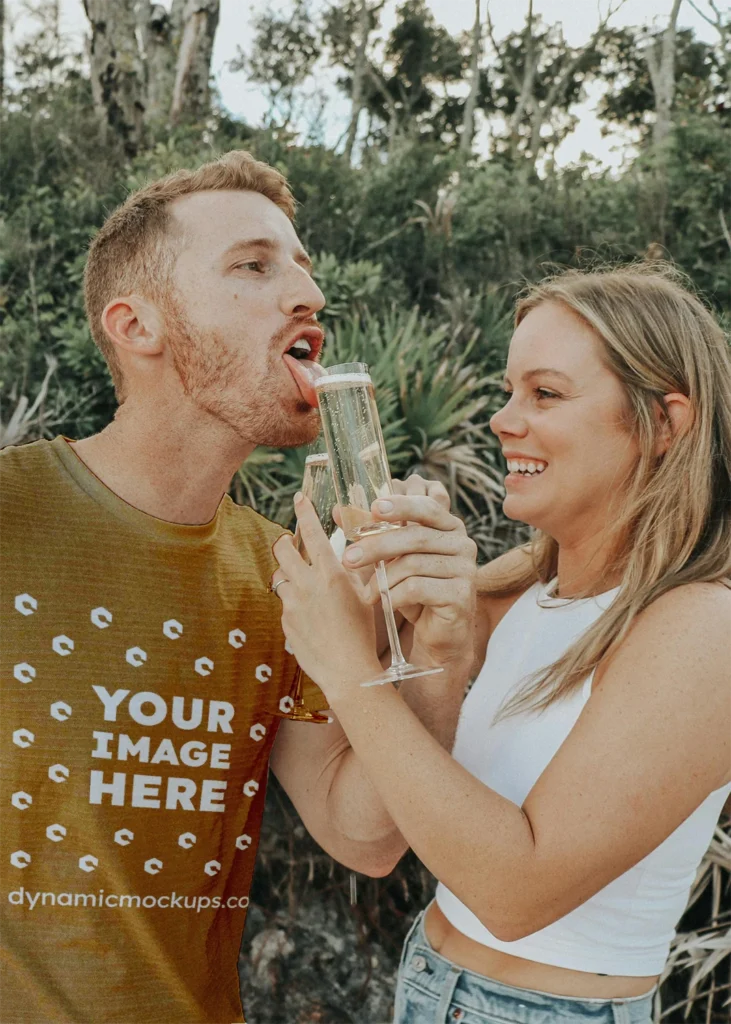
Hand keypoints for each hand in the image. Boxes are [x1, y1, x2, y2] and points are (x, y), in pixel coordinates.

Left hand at [272, 495, 382, 699]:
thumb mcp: (366, 595)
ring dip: (288, 574)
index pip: (312, 533)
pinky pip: (284, 603)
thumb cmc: (363, 633)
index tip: (299, 498)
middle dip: (285, 542)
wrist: (348, 671)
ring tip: (304, 584)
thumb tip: (352, 552)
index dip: (304, 512)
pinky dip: (293, 602)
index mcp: (332, 574)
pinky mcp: (285, 622)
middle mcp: (308, 585)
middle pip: (283, 549)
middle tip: (291, 543)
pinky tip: (310, 616)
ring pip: (280, 576)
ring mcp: (292, 604)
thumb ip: (355, 571)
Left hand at [342, 475, 477, 668]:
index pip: (426, 507)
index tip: (374, 508)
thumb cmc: (415, 591)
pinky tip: (385, 603)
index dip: (400, 505)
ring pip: (413, 564)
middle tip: (349, 558)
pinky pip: (418, 588)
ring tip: (367, 593)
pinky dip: (394, 596)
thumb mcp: (393, 559)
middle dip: (377, 546)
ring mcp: (466, 569)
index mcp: (449, 527)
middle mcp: (463, 544)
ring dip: (382, 580)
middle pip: (415, 537)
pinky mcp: (461, 595)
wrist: (439, 632)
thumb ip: (372, 534)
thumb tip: (337, 511)